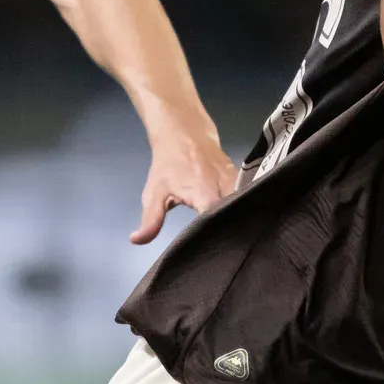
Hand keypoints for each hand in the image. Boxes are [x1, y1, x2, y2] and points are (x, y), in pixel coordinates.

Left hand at [131, 124, 238, 242]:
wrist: (186, 132)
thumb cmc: (168, 166)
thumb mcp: (154, 193)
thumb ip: (150, 220)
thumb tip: (137, 241)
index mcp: (203, 192)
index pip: (216, 220)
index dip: (215, 237)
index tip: (211, 250)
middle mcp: (225, 187)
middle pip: (235, 217)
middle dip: (230, 233)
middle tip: (222, 250)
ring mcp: (236, 181)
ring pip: (244, 207)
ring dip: (238, 222)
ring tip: (231, 239)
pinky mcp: (242, 179)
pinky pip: (246, 198)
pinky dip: (242, 210)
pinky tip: (237, 222)